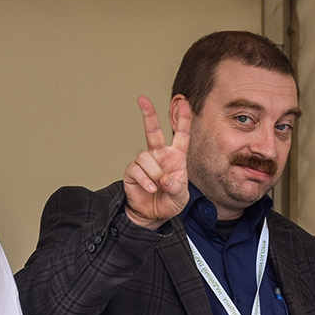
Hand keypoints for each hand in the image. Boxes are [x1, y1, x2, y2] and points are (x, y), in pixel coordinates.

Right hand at [123, 96, 189, 229]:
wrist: (152, 216)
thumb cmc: (169, 202)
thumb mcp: (180, 197)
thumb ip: (176, 187)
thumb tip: (164, 178)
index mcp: (175, 157)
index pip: (180, 134)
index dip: (183, 118)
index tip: (183, 101)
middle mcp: (159, 155)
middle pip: (153, 131)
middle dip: (149, 114)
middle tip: (142, 99)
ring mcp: (144, 162)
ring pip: (145, 157)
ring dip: (154, 174)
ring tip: (157, 187)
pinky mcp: (132, 171)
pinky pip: (137, 170)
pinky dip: (146, 181)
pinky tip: (150, 189)